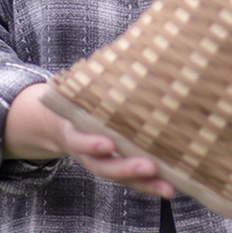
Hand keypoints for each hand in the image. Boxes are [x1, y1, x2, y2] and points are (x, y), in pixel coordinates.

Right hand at [5, 83, 174, 199]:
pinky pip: (131, 180)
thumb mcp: (79, 88)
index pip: (79, 139)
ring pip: (120, 177)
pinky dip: (150, 184)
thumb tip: (134, 44)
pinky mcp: (116, 167)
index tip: (106, 142)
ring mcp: (101, 162)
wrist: (59, 122)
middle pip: (104, 166)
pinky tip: (172, 186)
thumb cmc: (78, 98)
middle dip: (126, 167)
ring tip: (168, 188)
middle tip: (149, 166)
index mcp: (73, 128)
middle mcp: (86, 151)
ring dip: (144, 183)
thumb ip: (98, 77)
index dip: (91, 142)